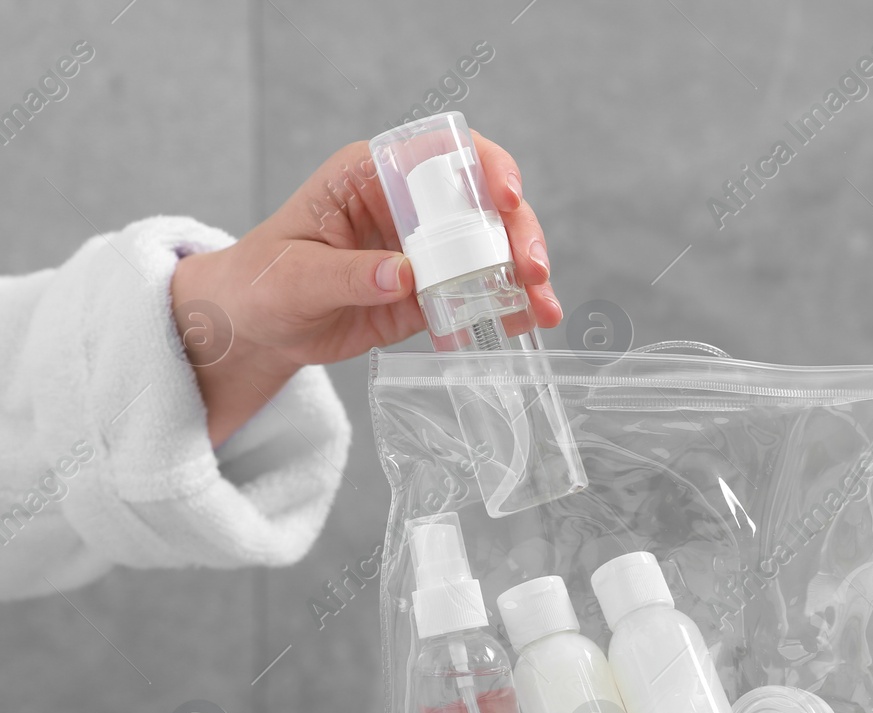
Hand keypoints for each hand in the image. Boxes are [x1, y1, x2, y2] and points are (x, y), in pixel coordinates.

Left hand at [170, 132, 560, 443]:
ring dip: (525, 275)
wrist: (256, 326)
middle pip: (482, 203)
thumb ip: (349, 275)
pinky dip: (508, 307)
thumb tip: (406, 276)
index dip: (483, 166)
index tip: (505, 198)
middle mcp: (409, 205)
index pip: (439, 152)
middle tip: (533, 271)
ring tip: (542, 309)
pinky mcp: (434, 290)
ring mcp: (427, 248)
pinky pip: (481, 293)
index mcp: (372, 175)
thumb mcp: (295, 278)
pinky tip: (526, 324)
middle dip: (517, 232)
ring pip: (493, 248)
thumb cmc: (262, 283)